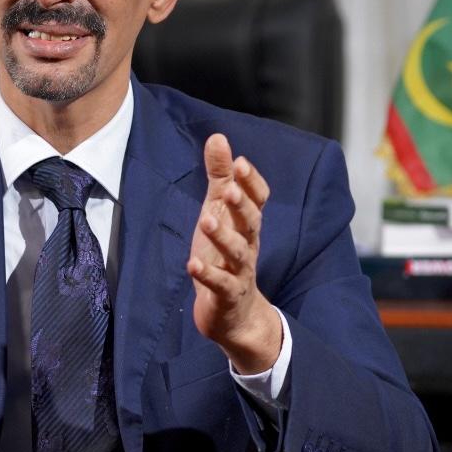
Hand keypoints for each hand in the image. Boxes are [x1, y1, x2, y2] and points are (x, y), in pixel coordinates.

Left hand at [187, 134, 280, 373]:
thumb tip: (218, 137)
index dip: (251, 182)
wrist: (235, 314)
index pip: (258, 200)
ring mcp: (240, 272)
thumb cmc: (224, 255)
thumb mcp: (219, 212)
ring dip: (222, 237)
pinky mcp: (227, 295)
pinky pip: (220, 285)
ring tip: (206, 221)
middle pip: (251, 223)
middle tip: (229, 189)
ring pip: (237, 253)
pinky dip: (207, 275)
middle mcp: (248, 245)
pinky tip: (192, 264)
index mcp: (246, 224)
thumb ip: (219, 177)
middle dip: (241, 206)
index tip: (239, 162)